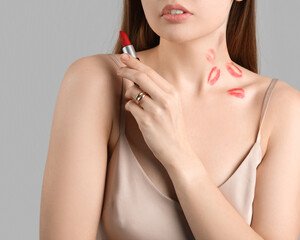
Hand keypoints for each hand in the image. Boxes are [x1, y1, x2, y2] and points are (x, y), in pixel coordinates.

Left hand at [116, 53, 194, 169]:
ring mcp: (156, 110)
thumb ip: (158, 91)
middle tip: (118, 70)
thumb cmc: (172, 127)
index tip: (125, 57)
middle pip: (140, 77)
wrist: (177, 150)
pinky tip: (137, 114)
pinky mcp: (146, 122)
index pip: (150, 72)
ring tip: (135, 103)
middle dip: (126, 70)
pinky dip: (130, 107)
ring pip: (133, 92)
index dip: (135, 63)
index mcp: (172, 93)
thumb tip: (137, 77)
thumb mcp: (172, 106)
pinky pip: (130, 107)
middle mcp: (165, 99)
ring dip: (129, 95)